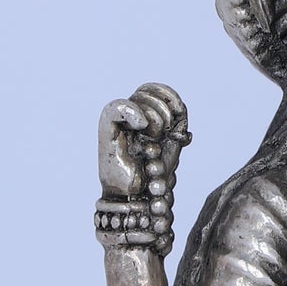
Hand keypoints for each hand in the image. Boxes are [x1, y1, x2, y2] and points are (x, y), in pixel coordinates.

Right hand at [98, 83, 188, 198]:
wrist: (137, 196)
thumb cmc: (153, 173)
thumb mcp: (173, 143)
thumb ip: (177, 123)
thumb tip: (179, 109)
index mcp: (146, 115)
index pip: (156, 89)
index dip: (170, 96)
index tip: (179, 113)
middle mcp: (130, 114)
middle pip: (149, 92)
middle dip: (163, 111)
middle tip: (162, 135)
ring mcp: (119, 120)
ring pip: (139, 99)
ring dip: (154, 119)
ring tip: (151, 141)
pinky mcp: (107, 127)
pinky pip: (118, 107)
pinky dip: (134, 112)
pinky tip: (141, 126)